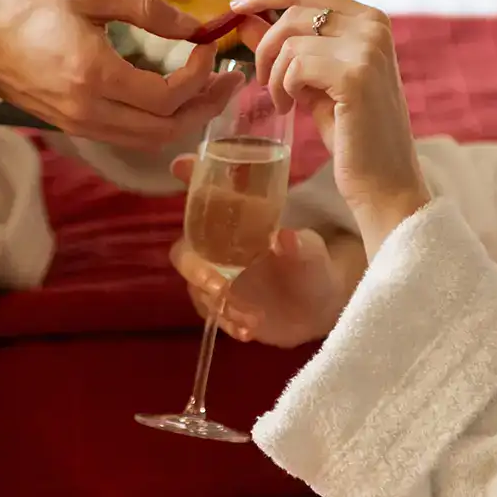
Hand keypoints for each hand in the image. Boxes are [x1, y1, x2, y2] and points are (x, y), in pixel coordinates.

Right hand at [0, 0, 242, 148]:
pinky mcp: (78, 128)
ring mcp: (83, 125)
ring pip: (152, 140)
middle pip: (167, 128)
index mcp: (93, 74)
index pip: (167, 95)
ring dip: (188, 119)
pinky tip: (175, 99)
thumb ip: (147, 9)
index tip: (207, 45)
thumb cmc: (31, 10)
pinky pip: (132, 137)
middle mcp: (90, 110)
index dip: (199, 74)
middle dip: (206, 106)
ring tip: (211, 90)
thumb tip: (193, 27)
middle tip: (230, 79)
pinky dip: (162, 123)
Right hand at [169, 155, 366, 347]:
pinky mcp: (218, 303)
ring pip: (194, 284)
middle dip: (196, 267)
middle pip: (186, 248)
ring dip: (215, 300)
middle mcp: (217, 241)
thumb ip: (301, 246)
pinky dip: (224, 321)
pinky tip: (246, 331)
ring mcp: (214, 273)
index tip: (180, 164)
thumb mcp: (312, 254)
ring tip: (251, 318)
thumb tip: (285, 237)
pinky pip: (208, 312)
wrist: (317, 305)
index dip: (189, 174)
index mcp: (238, 215)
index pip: (206, 189)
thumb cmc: (311, 263)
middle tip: (220, 287)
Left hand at [231, 0, 429, 253]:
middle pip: (291, 12)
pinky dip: (284, 88)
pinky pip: (295, 65)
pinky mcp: (356, 73)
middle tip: (262, 82)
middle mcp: (373, 25)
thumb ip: (284, 47)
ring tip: (285, 102)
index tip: (235, 8)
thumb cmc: (350, 133)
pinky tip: (293, 109)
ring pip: (289, 41)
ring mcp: (368, 46)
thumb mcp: (311, 80)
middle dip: (264, 47)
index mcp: (368, 20)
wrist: (383, 180)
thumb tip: (245, 18)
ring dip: (274, 76)